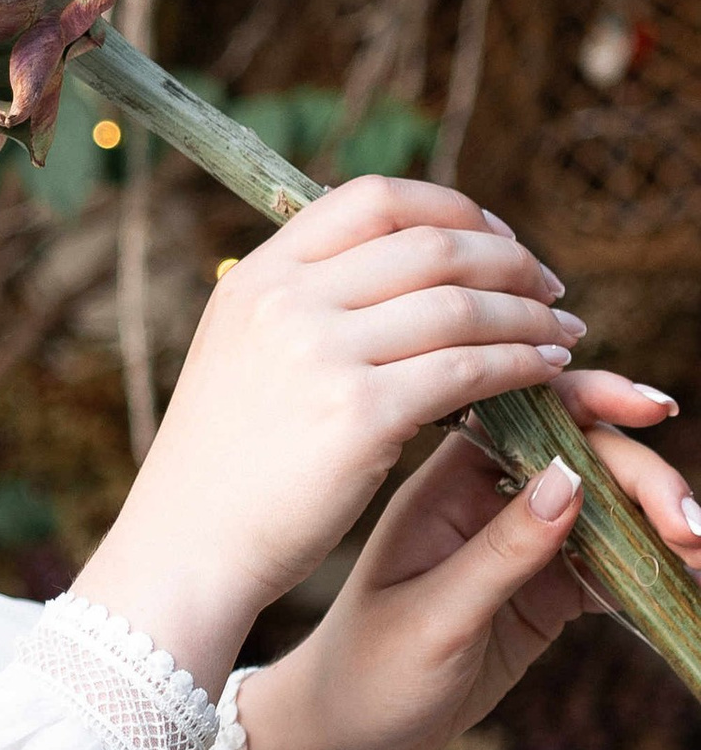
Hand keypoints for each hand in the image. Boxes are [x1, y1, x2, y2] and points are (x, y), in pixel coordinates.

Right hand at [74, 177, 581, 692]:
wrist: (186, 549)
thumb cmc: (222, 466)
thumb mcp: (240, 354)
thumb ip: (302, 304)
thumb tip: (396, 267)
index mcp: (258, 278)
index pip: (373, 200)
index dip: (452, 207)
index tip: (496, 236)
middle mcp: (287, 302)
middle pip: (431, 245)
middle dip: (510, 260)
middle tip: (549, 290)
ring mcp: (322, 354)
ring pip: (462, 304)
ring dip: (529, 315)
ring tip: (563, 334)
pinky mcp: (360, 415)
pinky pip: (470, 370)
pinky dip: (523, 364)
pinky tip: (547, 374)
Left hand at [241, 375, 700, 749]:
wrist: (347, 733)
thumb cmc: (368, 669)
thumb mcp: (432, 616)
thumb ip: (502, 552)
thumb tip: (572, 478)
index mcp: (445, 484)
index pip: (530, 416)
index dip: (595, 400)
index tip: (652, 408)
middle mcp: (489, 501)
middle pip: (586, 460)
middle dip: (645, 480)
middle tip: (689, 527)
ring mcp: (523, 545)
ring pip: (610, 510)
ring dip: (660, 524)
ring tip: (699, 553)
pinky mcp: (547, 591)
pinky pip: (613, 565)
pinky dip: (652, 569)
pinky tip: (689, 579)